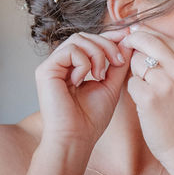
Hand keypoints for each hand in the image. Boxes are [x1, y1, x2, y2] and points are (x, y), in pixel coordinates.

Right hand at [35, 29, 132, 147]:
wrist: (76, 138)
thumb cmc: (91, 119)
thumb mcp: (111, 85)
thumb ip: (118, 63)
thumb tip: (128, 40)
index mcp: (74, 68)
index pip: (90, 41)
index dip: (110, 36)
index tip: (128, 36)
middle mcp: (61, 64)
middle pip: (84, 36)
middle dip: (106, 44)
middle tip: (118, 62)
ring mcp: (52, 66)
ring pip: (78, 39)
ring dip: (97, 53)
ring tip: (101, 75)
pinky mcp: (45, 70)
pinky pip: (70, 50)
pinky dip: (83, 62)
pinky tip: (82, 80)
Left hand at [121, 25, 173, 165]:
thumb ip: (170, 56)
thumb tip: (139, 30)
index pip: (160, 35)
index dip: (142, 36)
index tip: (134, 41)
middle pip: (145, 41)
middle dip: (131, 46)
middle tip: (127, 55)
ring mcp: (166, 83)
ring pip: (135, 62)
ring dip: (135, 74)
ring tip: (148, 89)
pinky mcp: (150, 97)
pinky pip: (130, 83)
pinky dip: (133, 92)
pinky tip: (144, 103)